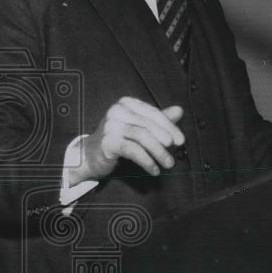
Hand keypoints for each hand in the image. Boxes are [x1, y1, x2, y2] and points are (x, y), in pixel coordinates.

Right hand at [69, 97, 185, 185]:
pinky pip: (133, 150)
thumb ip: (158, 119)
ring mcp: (110, 125)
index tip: (180, 140)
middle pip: (148, 124)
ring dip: (158, 152)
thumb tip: (179, 110)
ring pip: (142, 137)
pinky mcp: (107, 142)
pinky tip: (154, 169)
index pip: (152, 112)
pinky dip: (146, 160)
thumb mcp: (138, 127)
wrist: (90, 155)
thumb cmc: (117, 139)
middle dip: (165, 139)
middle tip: (175, 152)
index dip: (169, 126)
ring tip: (168, 163)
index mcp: (126, 103)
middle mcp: (116, 111)